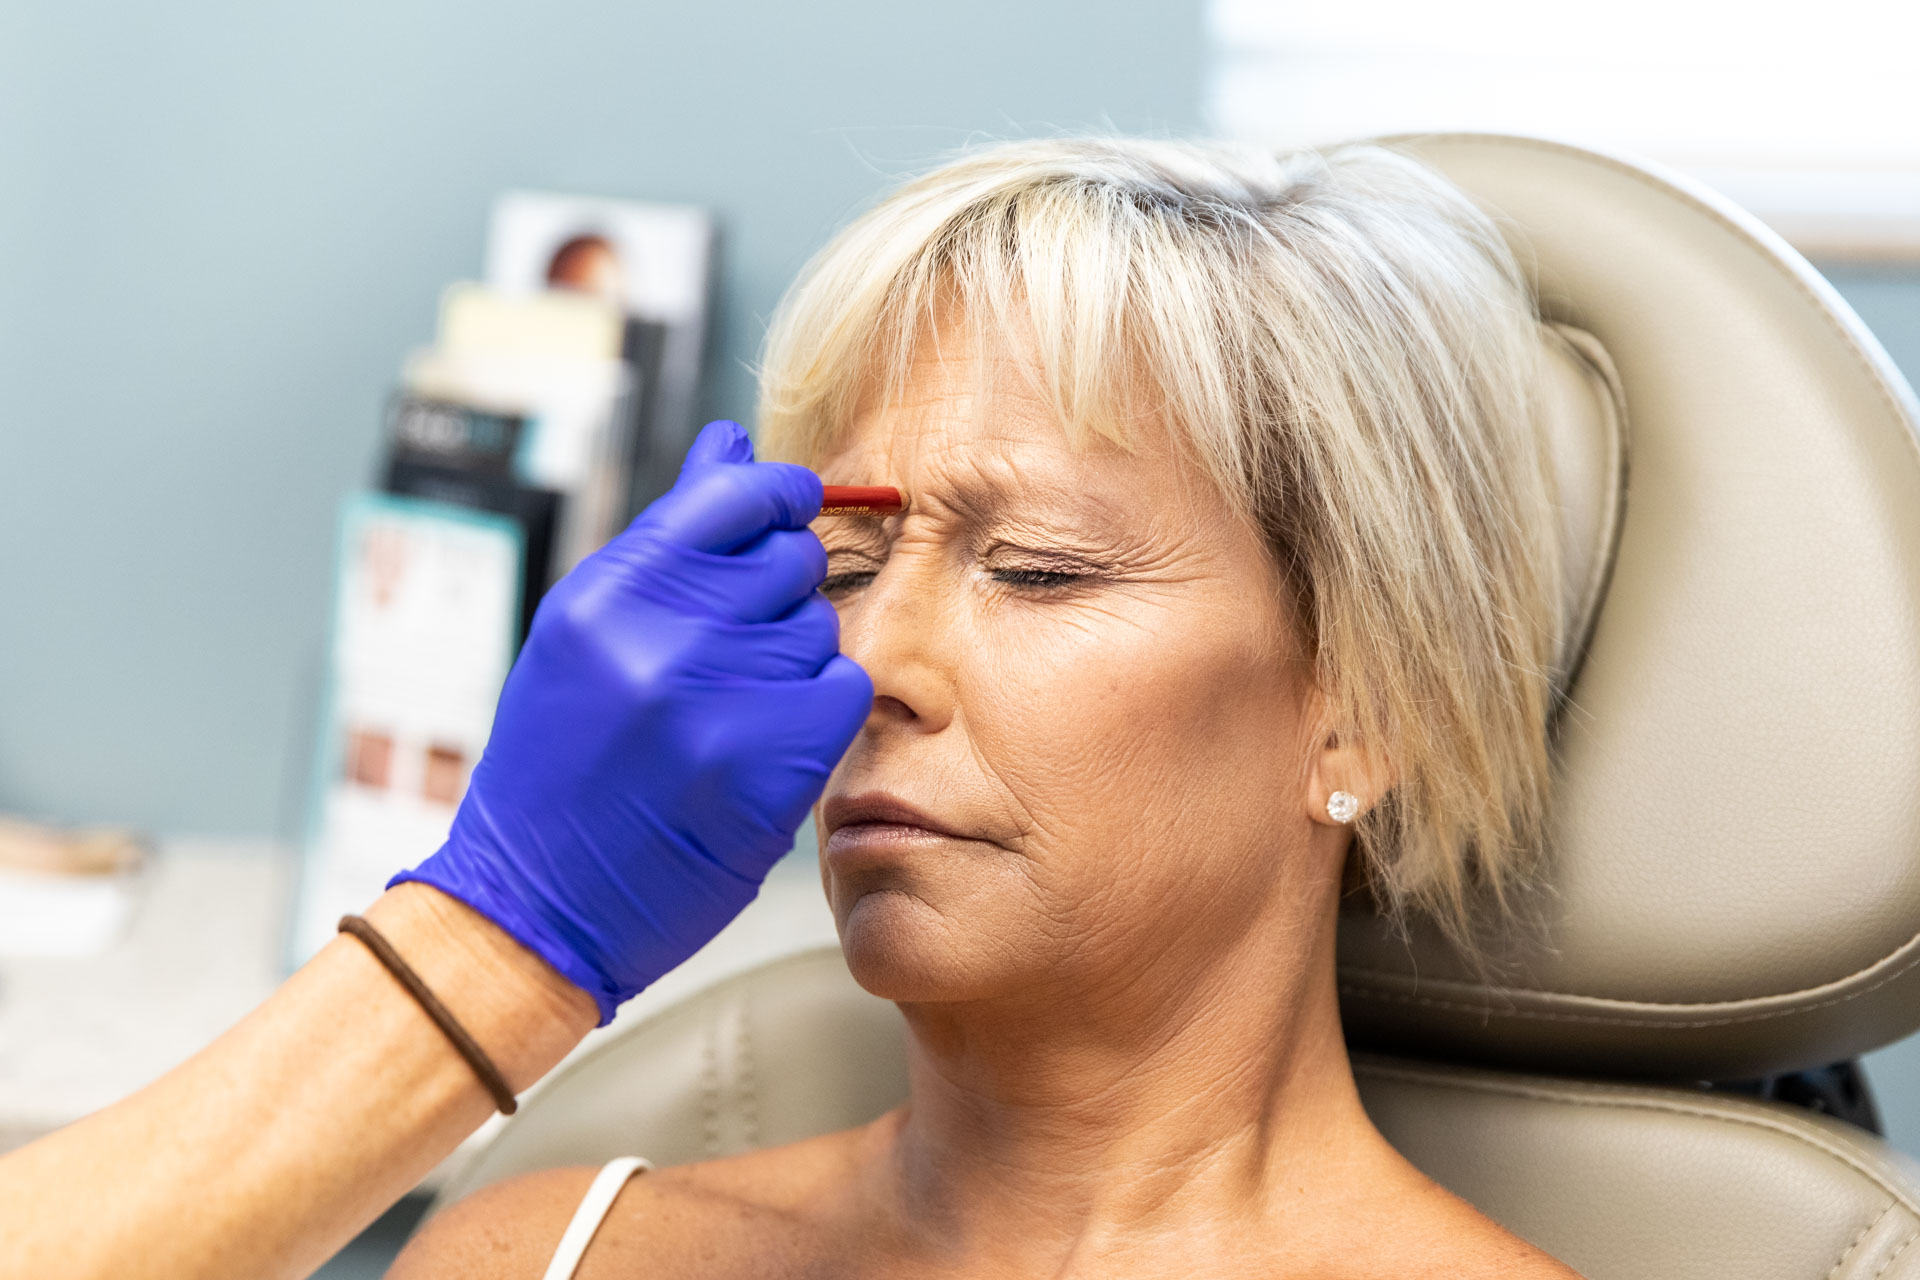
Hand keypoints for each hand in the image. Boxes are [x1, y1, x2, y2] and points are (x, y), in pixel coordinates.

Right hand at [391, 421, 871, 1022]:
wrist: (535, 904)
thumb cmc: (560, 763)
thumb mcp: (588, 634)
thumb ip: (669, 539)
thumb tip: (733, 442)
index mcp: (607, 595)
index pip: (733, 496)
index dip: (778, 495)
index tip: (793, 504)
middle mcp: (660, 639)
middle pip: (789, 561)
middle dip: (778, 593)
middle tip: (731, 650)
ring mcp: (718, 703)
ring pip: (819, 628)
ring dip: (792, 661)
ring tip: (727, 710)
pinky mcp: (771, 765)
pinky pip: (842, 690)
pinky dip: (818, 712)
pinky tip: (764, 742)